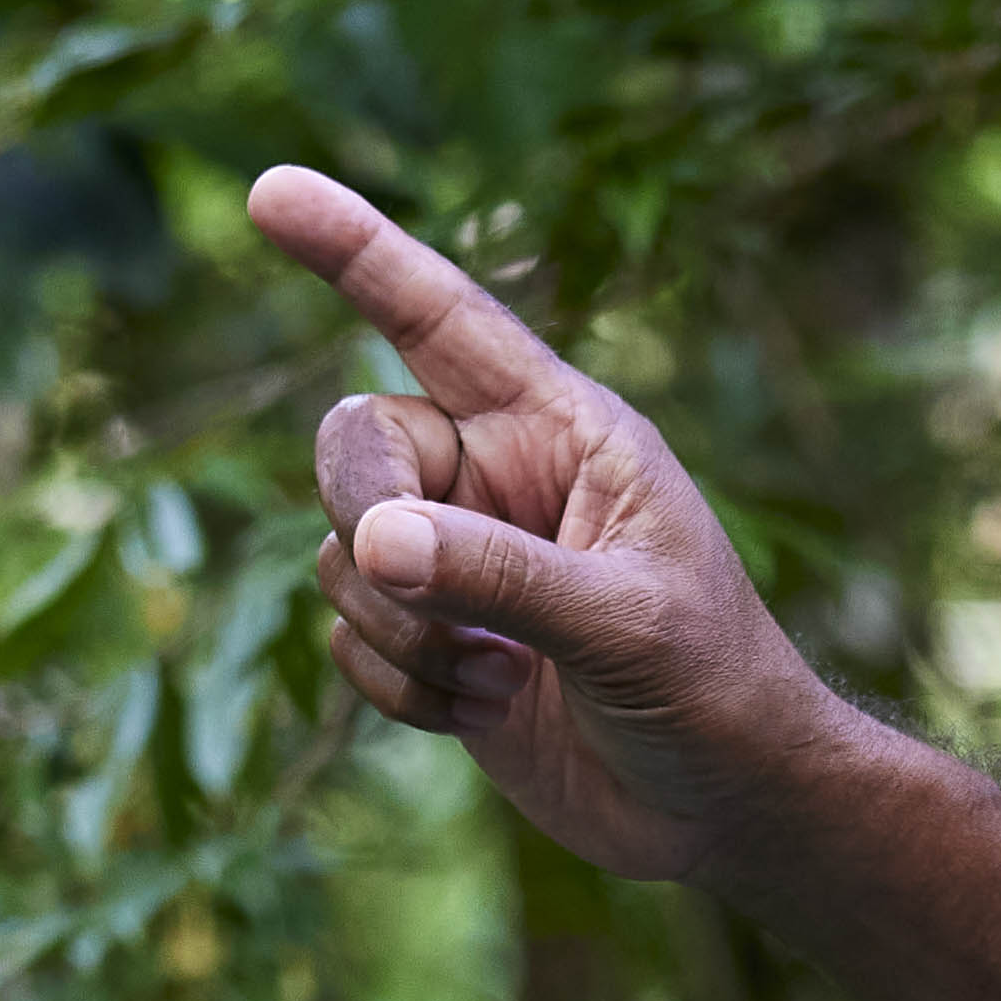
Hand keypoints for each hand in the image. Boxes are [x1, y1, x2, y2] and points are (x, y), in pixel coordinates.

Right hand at [246, 165, 831, 881]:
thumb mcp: (624, 625)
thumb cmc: (716, 691)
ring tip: (503, 677)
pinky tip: (483, 709)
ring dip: (399, 633)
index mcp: (561, 429)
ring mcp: (460, 559)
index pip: (440, 317)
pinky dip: (395, 686)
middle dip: (367, 522)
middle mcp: (499, 474)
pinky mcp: (433, 639)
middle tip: (438, 604)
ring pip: (341, 551)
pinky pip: (349, 635)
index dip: (355, 250)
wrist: (729, 807)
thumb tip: (369, 541)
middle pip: (355, 442)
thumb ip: (501, 576)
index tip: (271, 193)